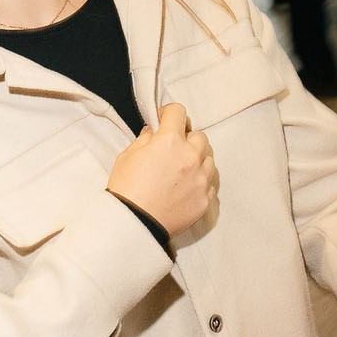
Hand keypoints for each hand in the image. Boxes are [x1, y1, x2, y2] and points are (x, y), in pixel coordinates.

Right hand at [106, 102, 217, 236]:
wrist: (134, 224)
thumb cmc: (126, 189)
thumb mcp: (127, 157)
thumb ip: (144, 140)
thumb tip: (154, 132)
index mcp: (170, 142)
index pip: (178, 112)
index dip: (169, 113)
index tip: (164, 119)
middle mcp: (191, 157)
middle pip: (199, 136)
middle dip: (186, 138)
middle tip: (173, 148)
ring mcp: (201, 179)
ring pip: (209, 158)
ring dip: (197, 159)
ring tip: (181, 169)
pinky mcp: (205, 198)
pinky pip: (210, 182)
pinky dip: (200, 181)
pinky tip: (185, 187)